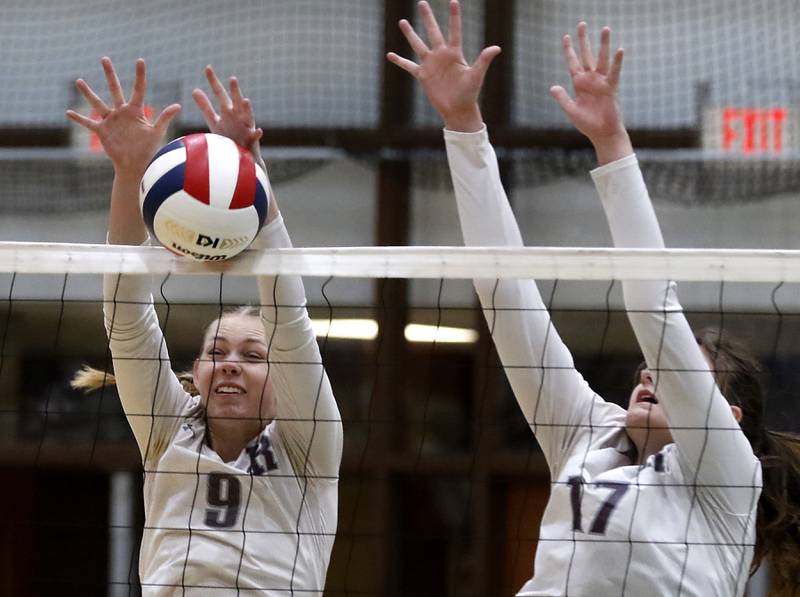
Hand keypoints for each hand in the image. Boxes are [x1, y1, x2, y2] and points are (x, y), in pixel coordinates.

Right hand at [66, 57, 180, 178]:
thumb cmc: (149, 150)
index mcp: (136, 111)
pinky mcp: (102, 131)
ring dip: (88, 93)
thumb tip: (178, 105)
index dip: (139, 75)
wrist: (137, 165)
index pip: (138, 89)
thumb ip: (164, 118)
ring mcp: (111, 121)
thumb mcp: (157, 132)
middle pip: (115, 89)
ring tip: (79, 81)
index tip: (140, 60)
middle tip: (105, 58)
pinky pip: (88, 123)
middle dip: (110, 74)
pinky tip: (68, 112)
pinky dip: (78, 118)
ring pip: (97, 103)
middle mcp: (122, 112)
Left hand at [192, 66, 264, 170]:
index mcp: (228, 110)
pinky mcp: (251, 141)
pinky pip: (255, 137)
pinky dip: (257, 134)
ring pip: (248, 116)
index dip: (214, 82)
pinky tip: (258, 130)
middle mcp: (238, 116)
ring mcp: (246, 127)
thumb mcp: (215, 121)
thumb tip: (194, 89)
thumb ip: (205, 106)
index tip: (208, 68)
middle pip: (236, 101)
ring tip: (246, 100)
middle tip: (232, 79)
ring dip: (247, 109)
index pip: (219, 93)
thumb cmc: (228, 137)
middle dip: (235, 91)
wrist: (241, 156)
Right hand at [387, 0, 499, 131]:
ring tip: (403, 22)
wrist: (458, 109)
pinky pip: (409, 66)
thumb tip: (496, 48)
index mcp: (455, 53)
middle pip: (433, 32)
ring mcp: (431, 64)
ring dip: (410, 34)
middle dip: (428, 18)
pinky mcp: (423, 75)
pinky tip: (390, 55)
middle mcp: (441, 55)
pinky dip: (400, 61)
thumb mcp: (476, 75)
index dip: (454, 17)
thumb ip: (483, 60)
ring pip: (418, 45)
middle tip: (422, 2)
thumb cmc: (470, 93)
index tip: (453, 1)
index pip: (454, 31)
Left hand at [549, 23, 631, 162]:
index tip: (566, 36)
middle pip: (586, 55)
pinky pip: (614, 73)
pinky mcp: (611, 88)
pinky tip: (620, 50)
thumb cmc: (587, 124)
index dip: (569, 50)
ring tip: (605, 28)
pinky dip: (617, 62)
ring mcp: (601, 82)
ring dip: (603, 44)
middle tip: (582, 24)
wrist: (602, 134)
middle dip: (584, 40)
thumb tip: (553, 87)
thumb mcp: (571, 111)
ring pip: (601, 59)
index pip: (572, 63)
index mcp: (578, 84)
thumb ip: (563, 98)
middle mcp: (590, 80)